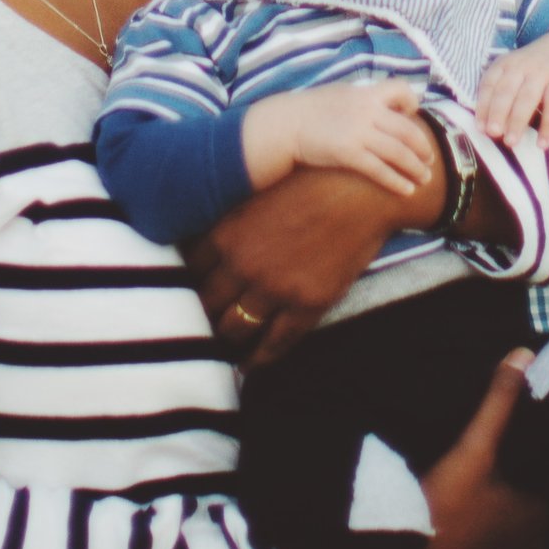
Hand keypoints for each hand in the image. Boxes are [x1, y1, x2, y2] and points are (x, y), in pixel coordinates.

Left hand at [187, 162, 439, 367]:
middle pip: (206, 305)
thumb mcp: (258, 195)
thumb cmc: (309, 184)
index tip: (190, 291)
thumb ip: (229, 223)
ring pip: (235, 328)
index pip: (190, 271)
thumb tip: (202, 245)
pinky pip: (274, 343)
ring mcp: (275, 287)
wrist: (360, 191)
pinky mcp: (306, 305)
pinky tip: (250, 363)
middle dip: (203, 315)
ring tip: (226, 346)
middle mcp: (244, 264)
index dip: (188, 283)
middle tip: (204, 323)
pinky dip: (259, 358)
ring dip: (227, 339)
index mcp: (227, 233)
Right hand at [246, 80, 441, 203]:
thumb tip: (382, 107)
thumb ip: (362, 100)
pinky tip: (406, 191)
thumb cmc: (310, 109)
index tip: (415, 114)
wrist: (286, 124)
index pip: (400, 89)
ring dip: (415, 167)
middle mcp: (366, 111)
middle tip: (430, 160)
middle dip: (423, 147)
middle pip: (407, 130)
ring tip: (424, 179)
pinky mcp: (349, 154)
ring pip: (398, 152)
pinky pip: (379, 170)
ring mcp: (358, 132)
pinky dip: (396, 181)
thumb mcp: (340, 94)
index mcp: (365, 94)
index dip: (412, 101)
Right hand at [416, 354, 548, 548]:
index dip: (532, 475)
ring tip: (477, 514)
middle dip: (516, 505)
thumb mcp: (472, 448)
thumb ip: (499, 403)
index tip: (512, 464)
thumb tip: (524, 354)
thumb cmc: (446, 505)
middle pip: (529, 521)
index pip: (546, 490)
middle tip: (490, 485)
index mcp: (536, 516)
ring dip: (501, 537)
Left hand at [475, 26, 548, 147]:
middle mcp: (521, 66)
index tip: (480, 128)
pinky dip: (548, 125)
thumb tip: (486, 128)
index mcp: (505, 64)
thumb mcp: (515, 71)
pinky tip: (542, 144)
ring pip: (527, 98)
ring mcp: (542, 72)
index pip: (489, 84)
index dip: (483, 105)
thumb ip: (501, 93)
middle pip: (506, 91)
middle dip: (498, 113)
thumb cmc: (534, 69)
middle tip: (493, 134)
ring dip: (517, 121)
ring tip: (511, 142)